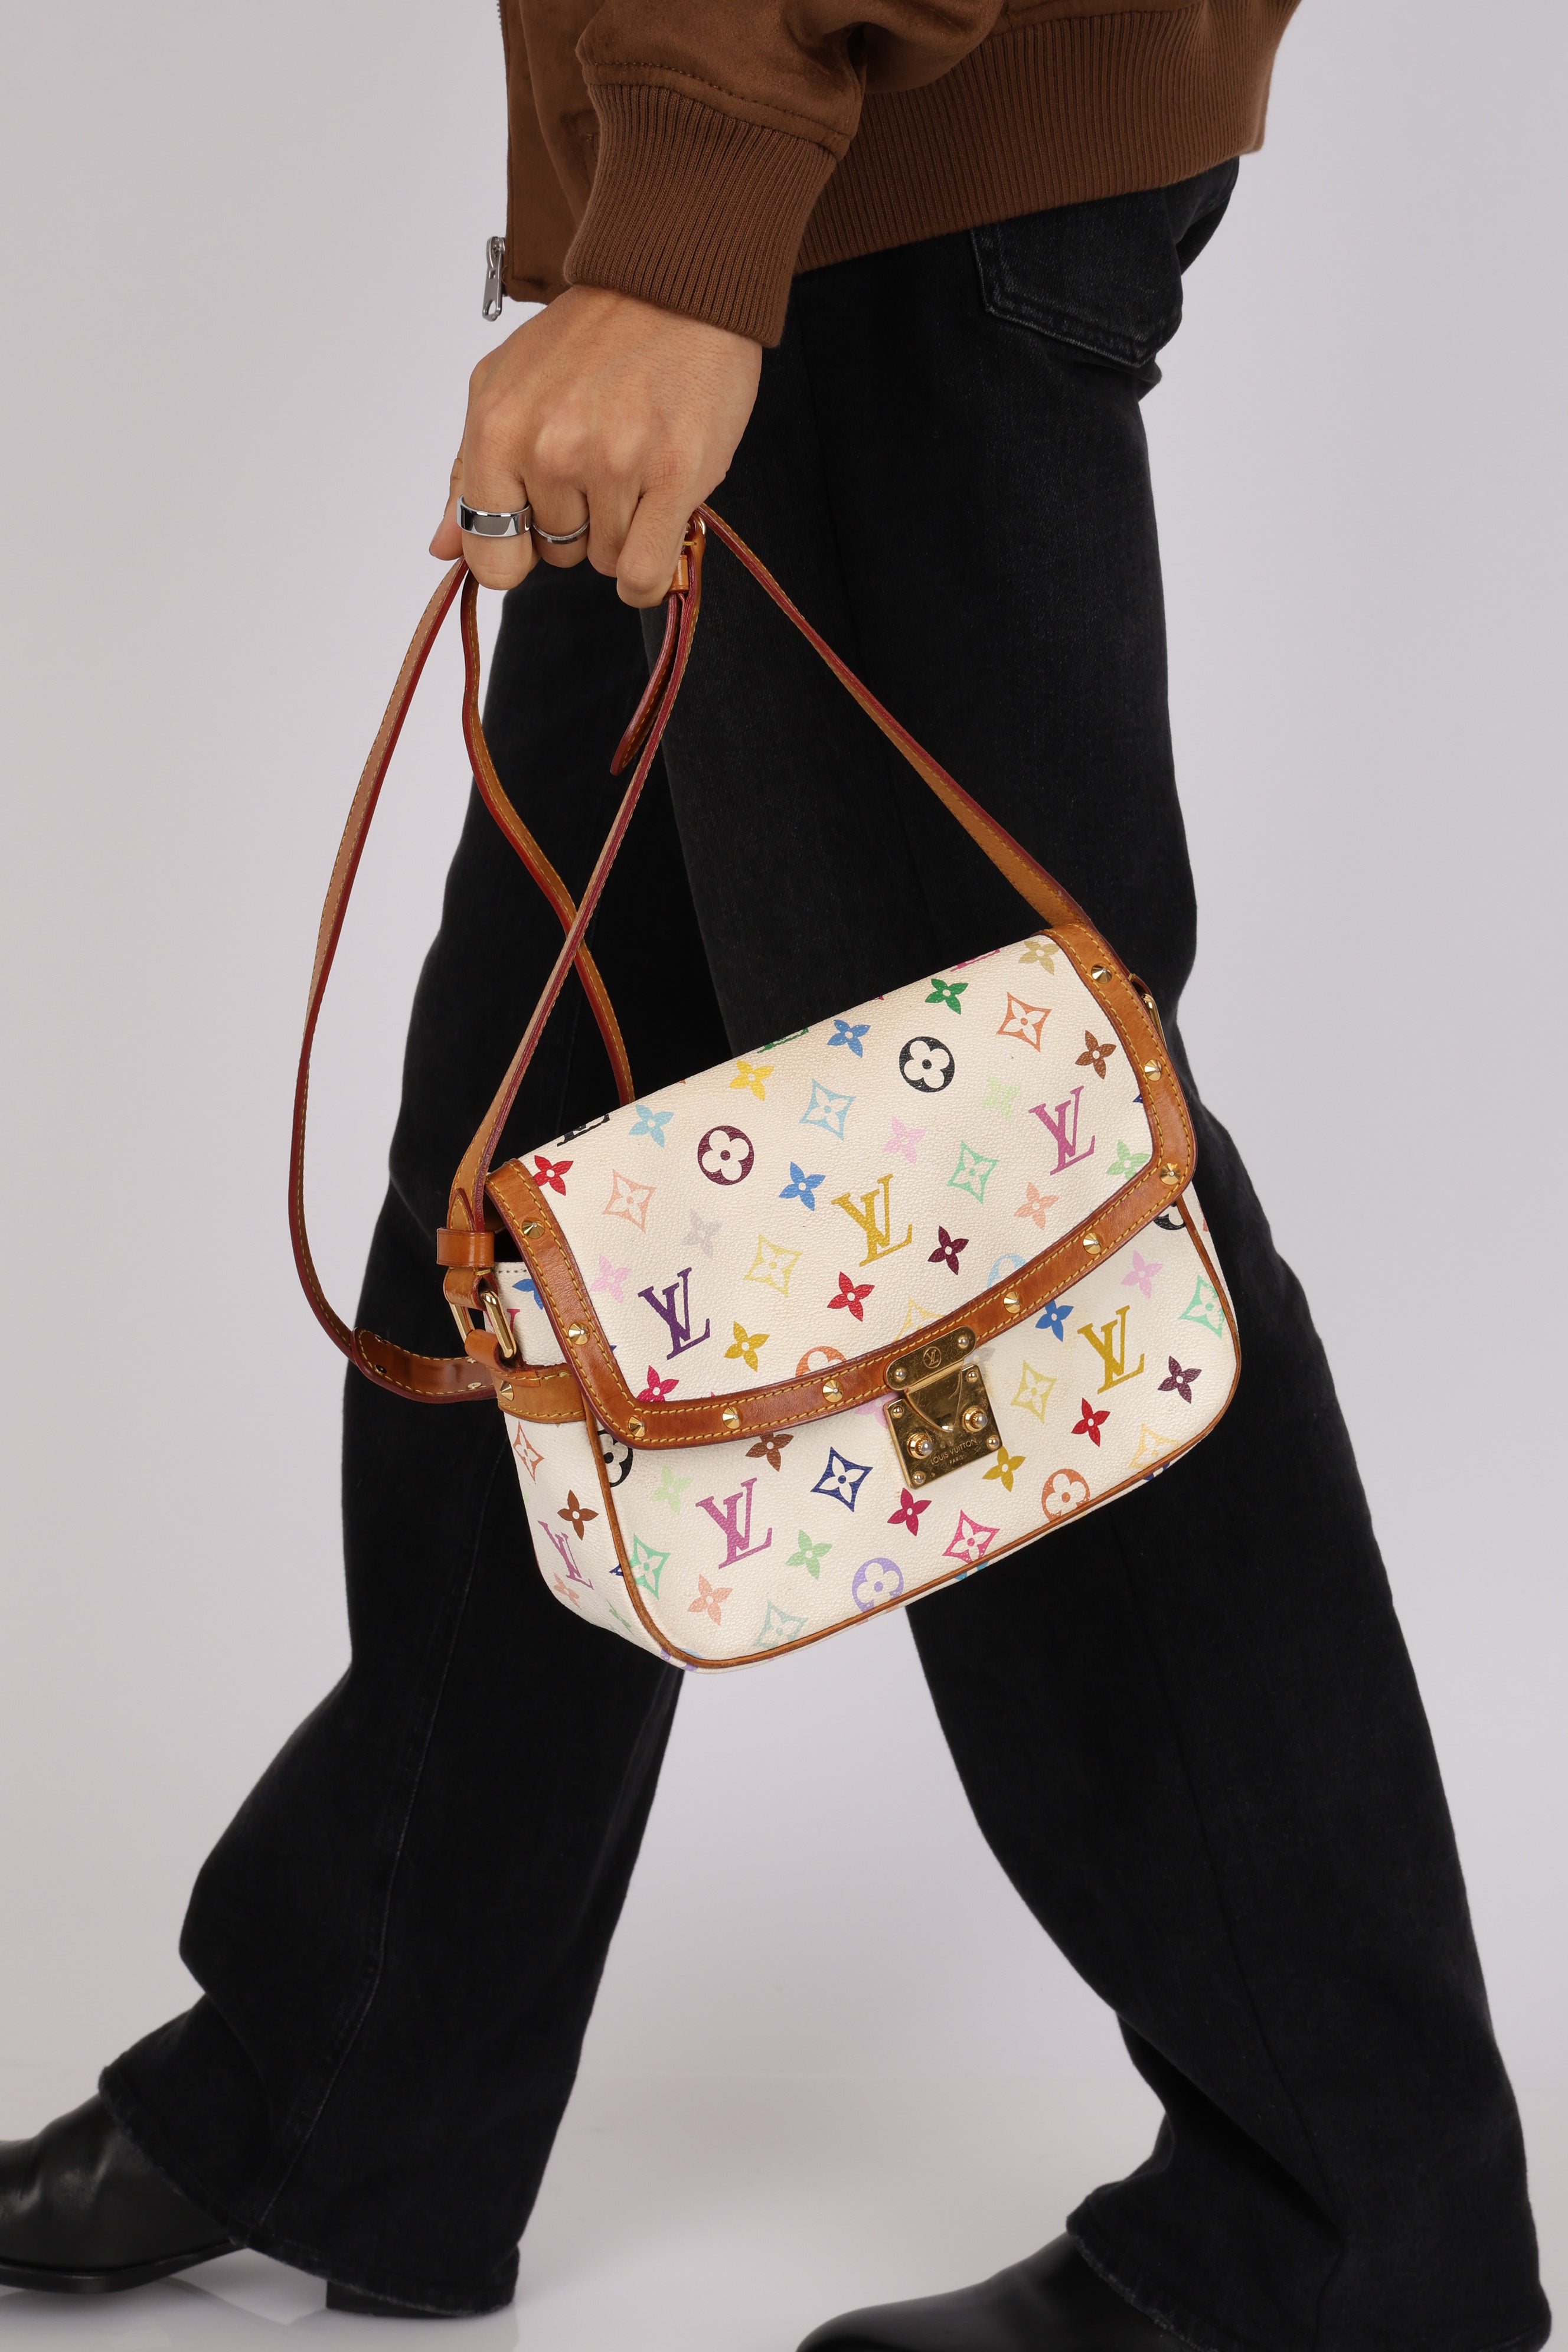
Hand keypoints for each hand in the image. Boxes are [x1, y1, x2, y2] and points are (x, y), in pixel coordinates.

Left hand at [430, 286, 761, 605]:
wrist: (674, 287)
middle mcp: (550, 448)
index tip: (538, 524)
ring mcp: (613, 463)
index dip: (516, 550)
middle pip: (556, 555)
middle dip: (579, 522)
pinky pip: (645, 573)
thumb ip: (470, 472)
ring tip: (636, 463)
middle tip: (601, 460)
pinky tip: (657, 523)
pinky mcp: (674, 475)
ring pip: (606, 560)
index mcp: (499, 428)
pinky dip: (650, 567)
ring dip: (622, 528)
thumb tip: (442, 548)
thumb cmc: (590, 341)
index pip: (489, 555)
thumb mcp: (505, 389)